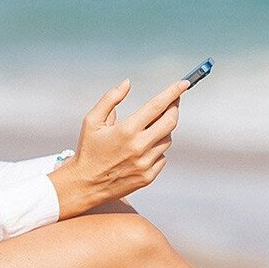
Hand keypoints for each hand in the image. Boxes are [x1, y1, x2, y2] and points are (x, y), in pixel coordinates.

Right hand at [50, 78, 186, 218]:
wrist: (85, 184)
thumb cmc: (88, 149)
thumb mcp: (92, 120)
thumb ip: (110, 99)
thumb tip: (127, 83)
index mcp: (126, 130)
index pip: (157, 106)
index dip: (173, 92)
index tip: (184, 84)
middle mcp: (139, 146)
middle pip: (171, 122)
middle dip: (174, 108)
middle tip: (173, 102)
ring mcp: (145, 163)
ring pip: (167, 139)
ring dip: (164, 130)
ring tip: (150, 128)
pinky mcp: (148, 177)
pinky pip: (162, 157)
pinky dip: (158, 149)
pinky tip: (144, 148)